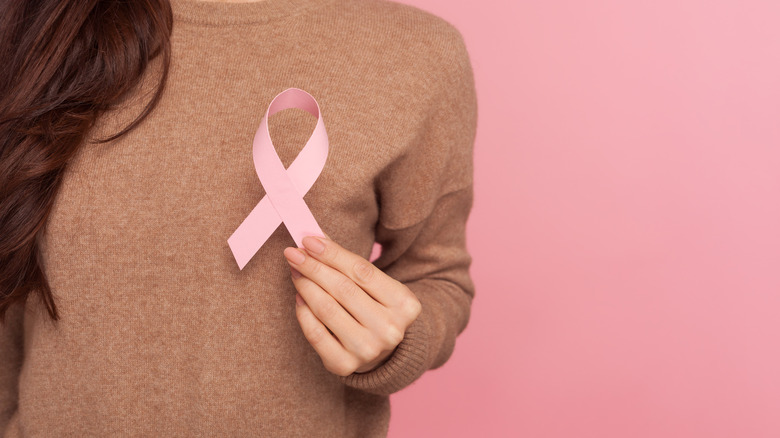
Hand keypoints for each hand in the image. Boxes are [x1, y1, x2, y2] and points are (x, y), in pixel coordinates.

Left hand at [283, 235, 421, 375]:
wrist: (384, 353)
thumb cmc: (376, 309)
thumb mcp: (378, 286)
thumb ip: (350, 264)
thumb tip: (315, 239)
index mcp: (405, 305)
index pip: (362, 271)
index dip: (332, 254)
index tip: (308, 240)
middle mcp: (389, 329)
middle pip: (343, 289)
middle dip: (314, 267)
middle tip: (293, 253)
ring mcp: (368, 350)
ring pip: (327, 309)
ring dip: (305, 285)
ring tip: (295, 271)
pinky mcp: (344, 365)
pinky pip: (315, 333)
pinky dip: (303, 312)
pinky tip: (299, 297)